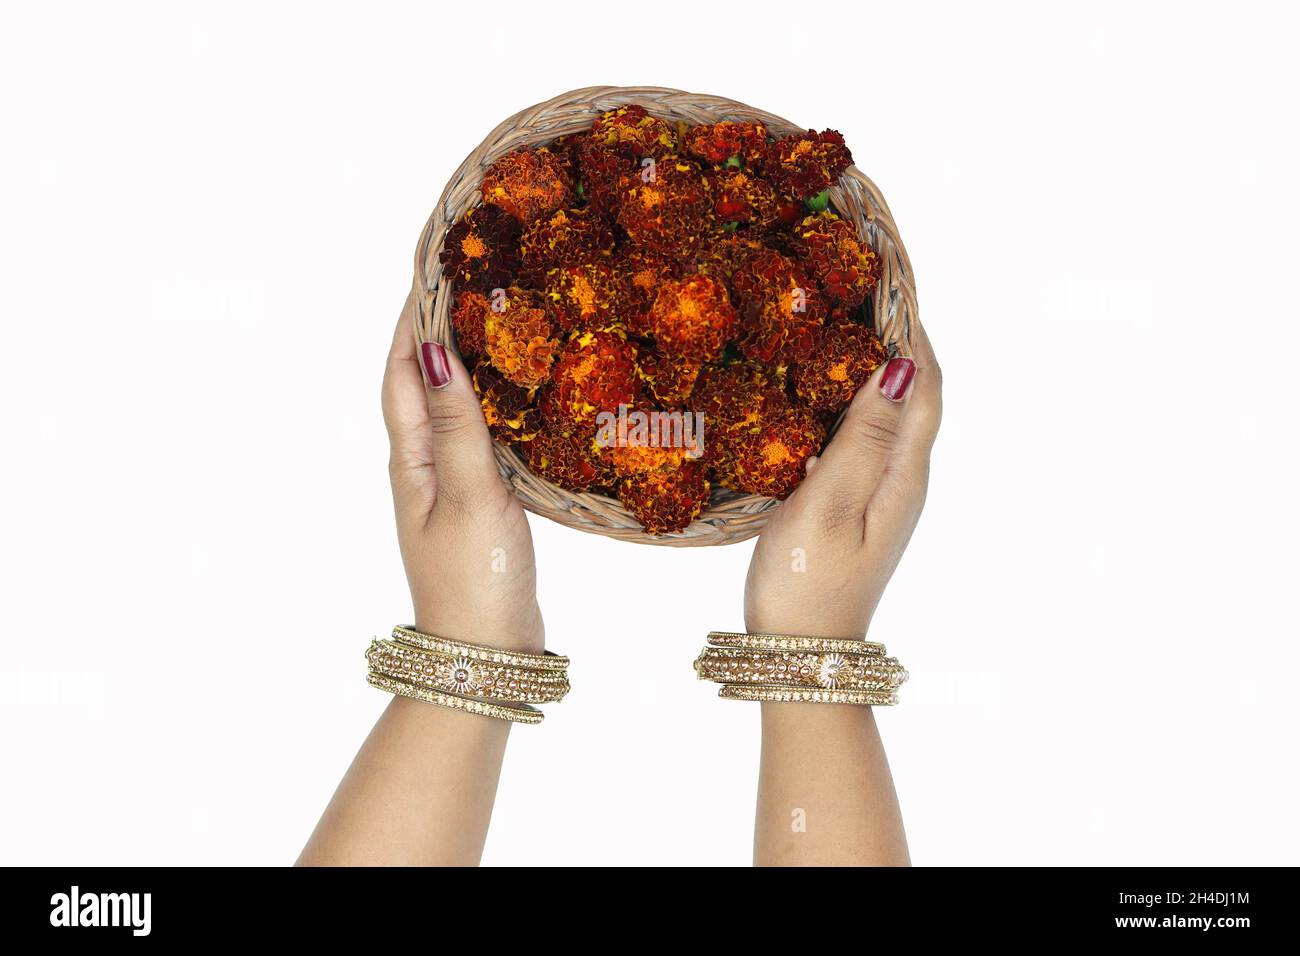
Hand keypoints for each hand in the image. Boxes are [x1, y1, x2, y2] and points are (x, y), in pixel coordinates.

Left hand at [381, 292, 543, 652]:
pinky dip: (493, 405)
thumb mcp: (469, 497)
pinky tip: (522, 398)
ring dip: (467, 364)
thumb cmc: (473, 579)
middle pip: (421, 383)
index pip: (402, 372)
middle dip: (438, 331)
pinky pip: (479, 437)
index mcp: (411, 460)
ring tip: (500, 323)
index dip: (413, 319)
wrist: (484, 655)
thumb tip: (436, 352)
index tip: (433, 268)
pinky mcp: (479, 504)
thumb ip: (456, 427)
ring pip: (452, 408)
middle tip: (473, 283)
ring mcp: (449, 487)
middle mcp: (423, 467)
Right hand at [744, 324, 941, 638]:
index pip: (925, 387)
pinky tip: (816, 402)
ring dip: (872, 375)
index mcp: (903, 475)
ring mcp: (883, 499)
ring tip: (835, 334)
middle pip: (916, 399)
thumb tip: (898, 369)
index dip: (914, 335)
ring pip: (890, 420)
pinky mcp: (858, 511)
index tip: (889, 286)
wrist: (803, 655)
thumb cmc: (806, 582)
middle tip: (859, 298)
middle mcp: (904, 481)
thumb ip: (862, 438)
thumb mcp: (827, 505)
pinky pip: (866, 444)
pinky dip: (851, 409)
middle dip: (898, 345)